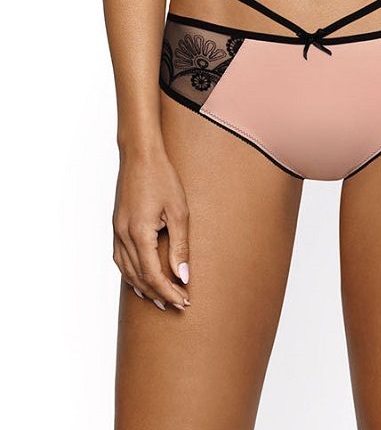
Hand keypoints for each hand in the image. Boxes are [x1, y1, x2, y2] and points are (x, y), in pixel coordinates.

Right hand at [112, 146, 190, 310]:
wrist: (140, 154)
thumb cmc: (162, 177)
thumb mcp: (178, 211)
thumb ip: (180, 246)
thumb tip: (183, 276)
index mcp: (139, 233)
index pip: (153, 275)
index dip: (169, 292)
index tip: (184, 301)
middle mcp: (123, 235)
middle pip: (139, 276)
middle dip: (158, 293)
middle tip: (177, 304)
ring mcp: (117, 230)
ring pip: (126, 270)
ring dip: (143, 287)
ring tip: (160, 299)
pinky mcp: (116, 225)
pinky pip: (120, 258)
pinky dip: (130, 273)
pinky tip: (140, 278)